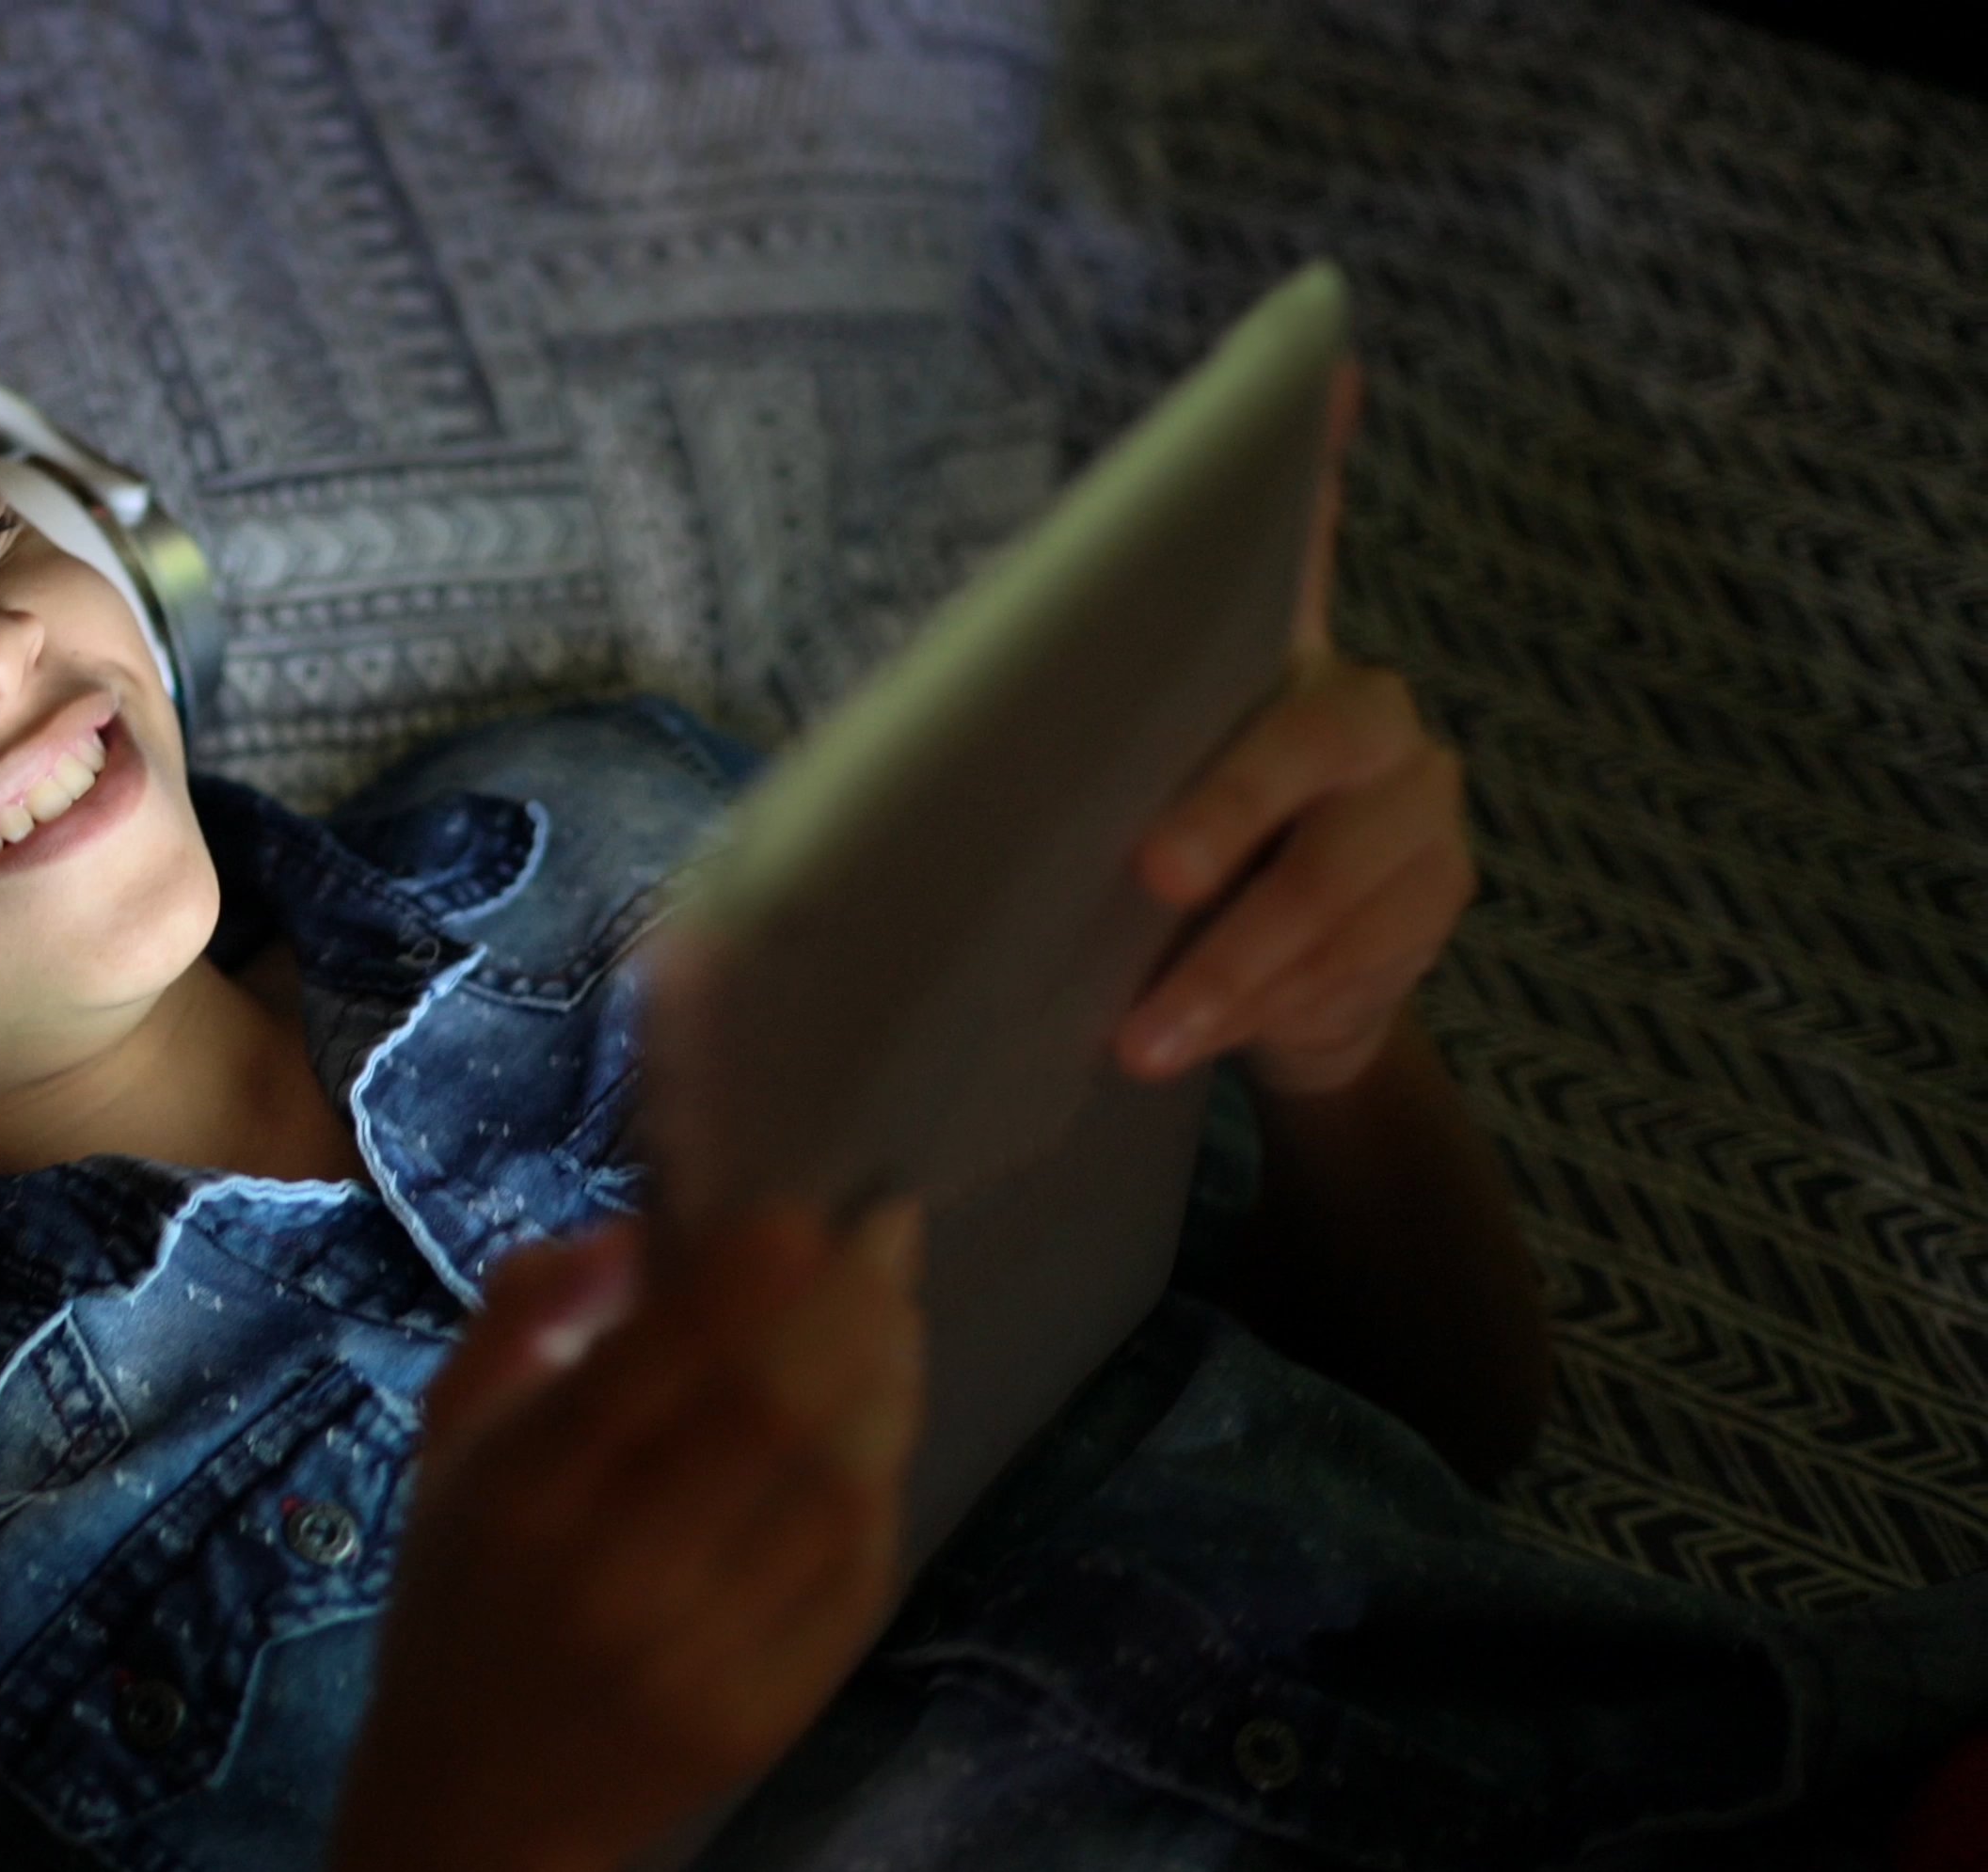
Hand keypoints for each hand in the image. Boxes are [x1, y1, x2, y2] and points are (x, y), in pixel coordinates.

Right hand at [345, 1200, 925, 1871]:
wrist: (475, 1808)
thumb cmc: (461, 1597)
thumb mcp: (448, 1445)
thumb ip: (523, 1319)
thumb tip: (637, 1232)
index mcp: (516, 1494)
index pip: (645, 1368)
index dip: (740, 1280)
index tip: (801, 1213)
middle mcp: (606, 1574)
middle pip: (765, 1415)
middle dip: (845, 1305)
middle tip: (886, 1237)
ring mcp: (693, 1653)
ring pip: (831, 1493)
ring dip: (886, 1385)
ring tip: (899, 1319)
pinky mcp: (762, 1714)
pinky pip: (855, 1581)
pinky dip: (883, 1487)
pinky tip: (885, 1428)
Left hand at [1116, 359, 1475, 1096]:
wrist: (1275, 1010)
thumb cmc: (1161, 888)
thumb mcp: (1105, 813)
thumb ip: (1062, 754)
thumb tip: (894, 743)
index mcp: (1275, 667)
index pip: (1293, 547)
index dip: (1310, 457)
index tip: (1321, 362)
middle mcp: (1367, 712)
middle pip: (1315, 738)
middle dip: (1232, 811)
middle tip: (1156, 876)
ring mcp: (1417, 806)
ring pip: (1337, 877)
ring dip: (1231, 967)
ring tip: (1142, 1036)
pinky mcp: (1440, 899)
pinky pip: (1361, 956)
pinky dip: (1271, 1009)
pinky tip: (1206, 1046)